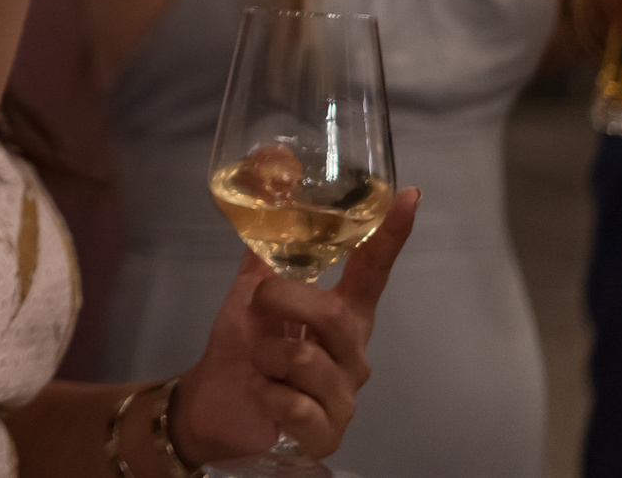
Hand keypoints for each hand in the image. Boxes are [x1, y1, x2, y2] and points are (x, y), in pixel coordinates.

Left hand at [171, 186, 420, 462]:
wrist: (212, 403)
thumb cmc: (241, 347)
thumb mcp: (250, 295)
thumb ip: (266, 254)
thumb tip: (265, 189)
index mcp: (342, 316)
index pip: (372, 272)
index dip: (389, 235)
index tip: (409, 196)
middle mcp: (353, 354)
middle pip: (332, 314)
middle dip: (282, 303)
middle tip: (256, 310)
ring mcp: (343, 397)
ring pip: (305, 360)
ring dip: (265, 355)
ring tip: (261, 366)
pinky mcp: (326, 433)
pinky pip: (296, 405)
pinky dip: (268, 396)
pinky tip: (267, 398)